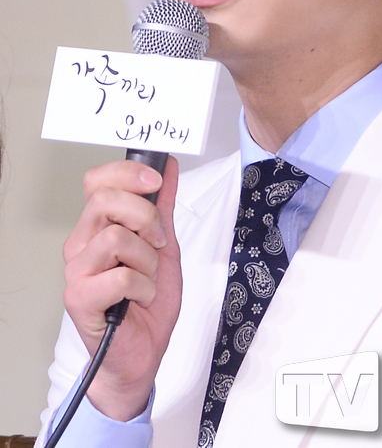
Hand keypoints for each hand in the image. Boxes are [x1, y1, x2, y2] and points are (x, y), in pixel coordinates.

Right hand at [62, 156, 180, 420]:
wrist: (142, 354)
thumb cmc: (147, 300)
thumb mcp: (164, 245)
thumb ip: (162, 206)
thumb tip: (167, 165)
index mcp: (97, 225)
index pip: (97, 180)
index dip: (127, 172)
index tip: (155, 183)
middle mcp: (81, 243)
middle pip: (104, 200)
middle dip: (145, 215)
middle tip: (158, 241)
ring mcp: (77, 270)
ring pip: (115, 237)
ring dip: (147, 259)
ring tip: (148, 278)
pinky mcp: (79, 298)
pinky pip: (120, 276)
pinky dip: (144, 287)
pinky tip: (141, 298)